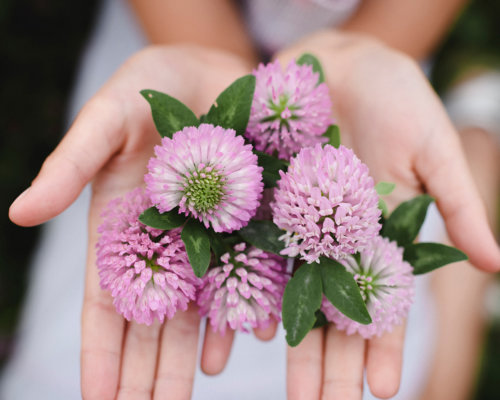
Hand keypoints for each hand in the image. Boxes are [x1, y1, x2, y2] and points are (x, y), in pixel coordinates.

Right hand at [8, 45, 272, 398]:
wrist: (216, 70)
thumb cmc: (154, 85)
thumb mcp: (106, 116)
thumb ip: (70, 164)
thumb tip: (20, 214)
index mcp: (122, 225)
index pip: (107, 300)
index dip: (102, 349)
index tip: (100, 398)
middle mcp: (165, 240)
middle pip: (155, 318)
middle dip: (150, 369)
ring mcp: (210, 236)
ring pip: (201, 307)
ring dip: (195, 354)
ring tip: (193, 396)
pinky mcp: (251, 222)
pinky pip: (250, 275)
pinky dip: (248, 308)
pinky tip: (252, 341)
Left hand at [277, 31, 499, 398]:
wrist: (340, 65)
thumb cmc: (397, 100)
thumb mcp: (435, 151)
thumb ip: (459, 206)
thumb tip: (495, 264)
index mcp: (378, 236)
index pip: (382, 303)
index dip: (382, 347)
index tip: (381, 392)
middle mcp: (334, 239)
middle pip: (331, 310)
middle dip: (328, 361)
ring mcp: (295, 223)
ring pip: (290, 292)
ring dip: (288, 341)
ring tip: (286, 388)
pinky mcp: (262, 200)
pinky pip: (251, 250)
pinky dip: (246, 286)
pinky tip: (242, 326)